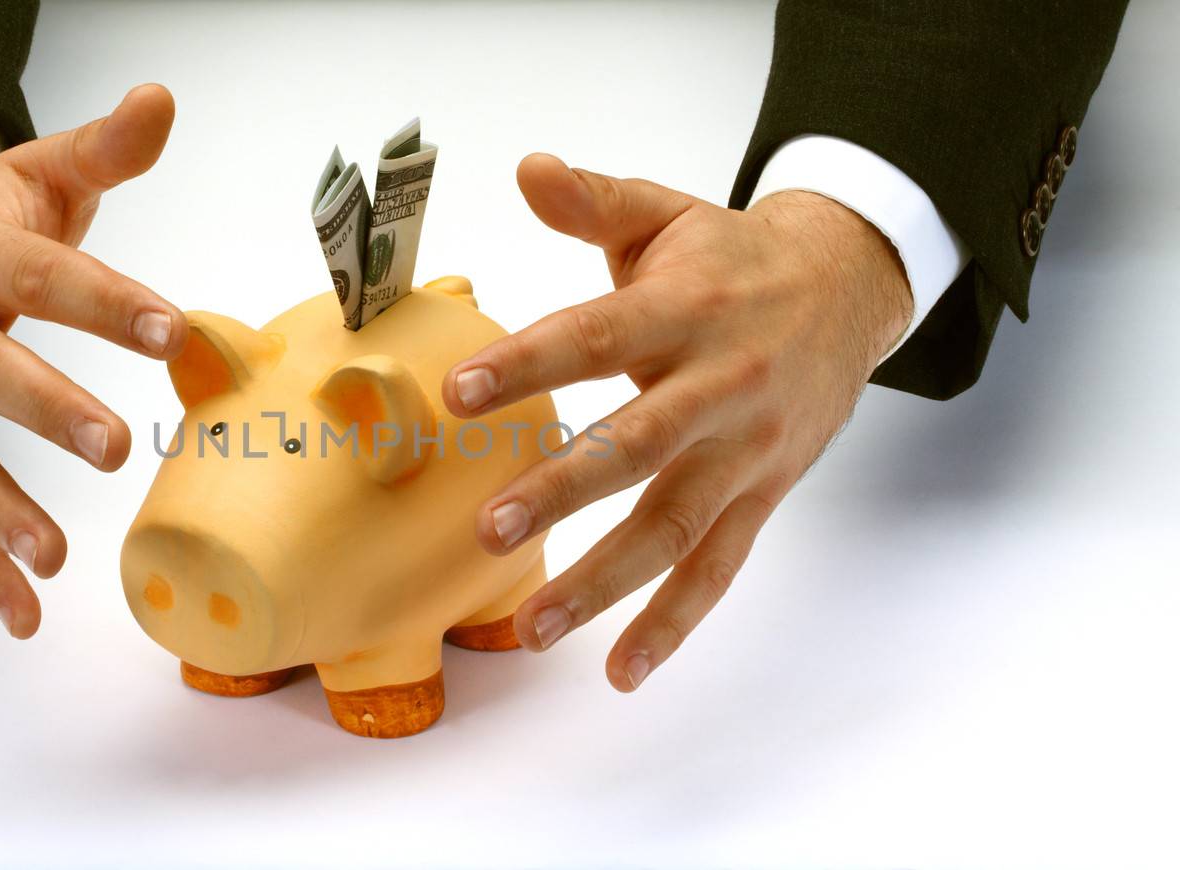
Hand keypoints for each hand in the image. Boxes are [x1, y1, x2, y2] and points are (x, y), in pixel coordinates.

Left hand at [443, 154, 912, 689]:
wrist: (851, 291)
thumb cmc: (734, 259)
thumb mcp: (668, 216)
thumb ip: (595, 201)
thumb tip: (525, 168)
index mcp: (686, 310)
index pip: (598, 337)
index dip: (530, 363)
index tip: (460, 392)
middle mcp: (721, 385)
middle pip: (639, 446)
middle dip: (564, 493)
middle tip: (490, 531)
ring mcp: (746, 451)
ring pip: (676, 526)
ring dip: (606, 582)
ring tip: (534, 627)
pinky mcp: (761, 495)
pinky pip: (718, 569)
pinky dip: (673, 624)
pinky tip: (621, 670)